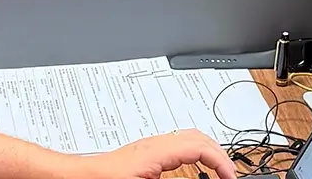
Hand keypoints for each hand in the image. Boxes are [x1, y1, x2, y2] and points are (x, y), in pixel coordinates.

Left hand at [86, 130, 234, 178]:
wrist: (81, 177)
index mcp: (156, 150)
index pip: (200, 146)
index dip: (221, 161)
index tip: (231, 177)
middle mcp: (154, 144)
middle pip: (197, 136)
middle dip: (218, 153)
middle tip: (229, 174)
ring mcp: (149, 147)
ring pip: (187, 139)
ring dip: (207, 152)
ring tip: (218, 170)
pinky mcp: (144, 155)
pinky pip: (176, 146)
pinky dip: (193, 154)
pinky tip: (194, 170)